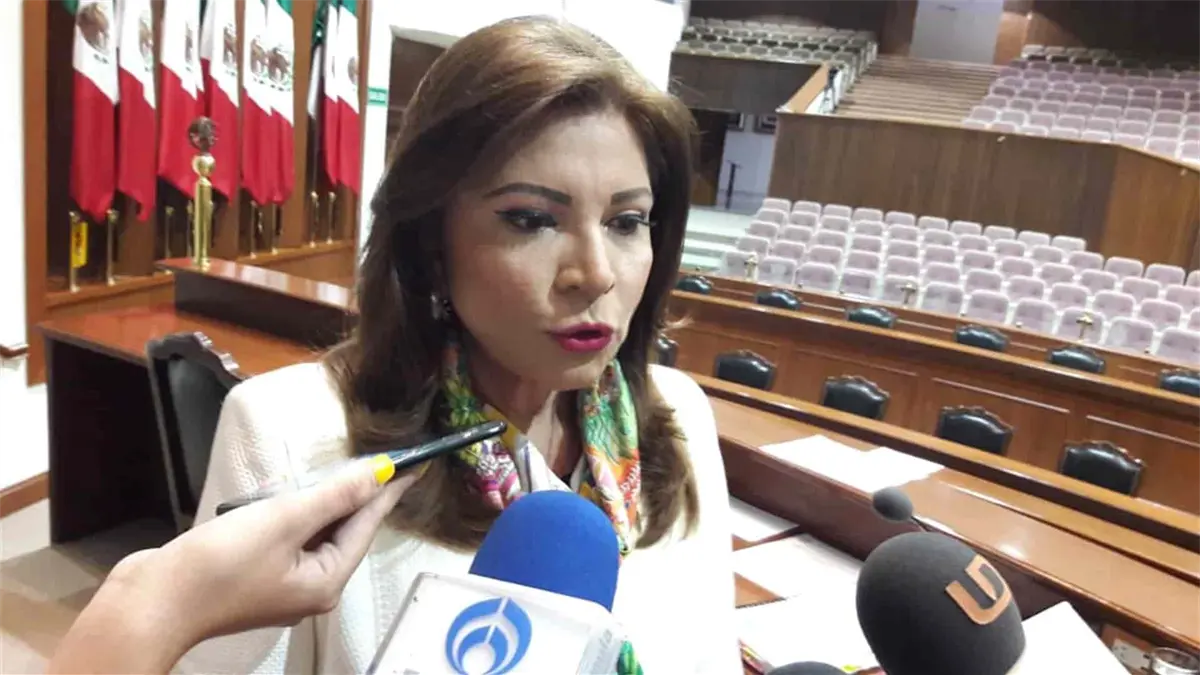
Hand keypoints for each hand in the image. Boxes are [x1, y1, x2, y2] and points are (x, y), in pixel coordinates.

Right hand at [48, 456, 415, 673]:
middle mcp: (310, 588)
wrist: (151, 601)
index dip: (385, 492)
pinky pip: (284, 539)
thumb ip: (333, 496)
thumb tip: (377, 475)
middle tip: (367, 459)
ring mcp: (280, 585)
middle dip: (348, 496)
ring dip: (312, 503)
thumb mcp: (284, 520)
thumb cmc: (222, 563)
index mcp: (325, 582)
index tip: (409, 466)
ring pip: (311, 533)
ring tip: (324, 473)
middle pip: (341, 531)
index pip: (365, 526)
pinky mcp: (252, 576)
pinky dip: (284, 516)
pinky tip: (276, 497)